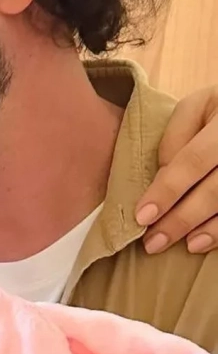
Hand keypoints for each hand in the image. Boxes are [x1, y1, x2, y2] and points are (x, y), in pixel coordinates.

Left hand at [136, 86, 217, 253]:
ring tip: (183, 245)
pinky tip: (204, 242)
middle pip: (215, 190)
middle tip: (154, 242)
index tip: (142, 216)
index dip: (167, 191)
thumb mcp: (196, 108)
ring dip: (208, 230)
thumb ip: (176, 138)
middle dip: (182, 219)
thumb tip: (162, 178)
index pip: (192, 161)